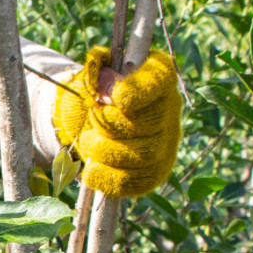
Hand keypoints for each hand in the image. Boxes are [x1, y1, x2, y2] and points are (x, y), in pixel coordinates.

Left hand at [53, 47, 181, 197]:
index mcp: (157, 77)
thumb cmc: (90, 94)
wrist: (83, 124)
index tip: (117, 97)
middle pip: (149, 122)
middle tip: (92, 118)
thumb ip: (93, 70)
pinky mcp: (154, 172)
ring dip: (104, 150)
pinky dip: (108, 178)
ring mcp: (166, 144)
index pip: (159, 79)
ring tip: (87, 141)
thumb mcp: (87, 76)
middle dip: (111, 122)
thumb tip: (103, 74)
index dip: (140, 90)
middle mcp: (169, 110)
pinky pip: (136, 181)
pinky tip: (90, 171)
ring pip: (142, 155)